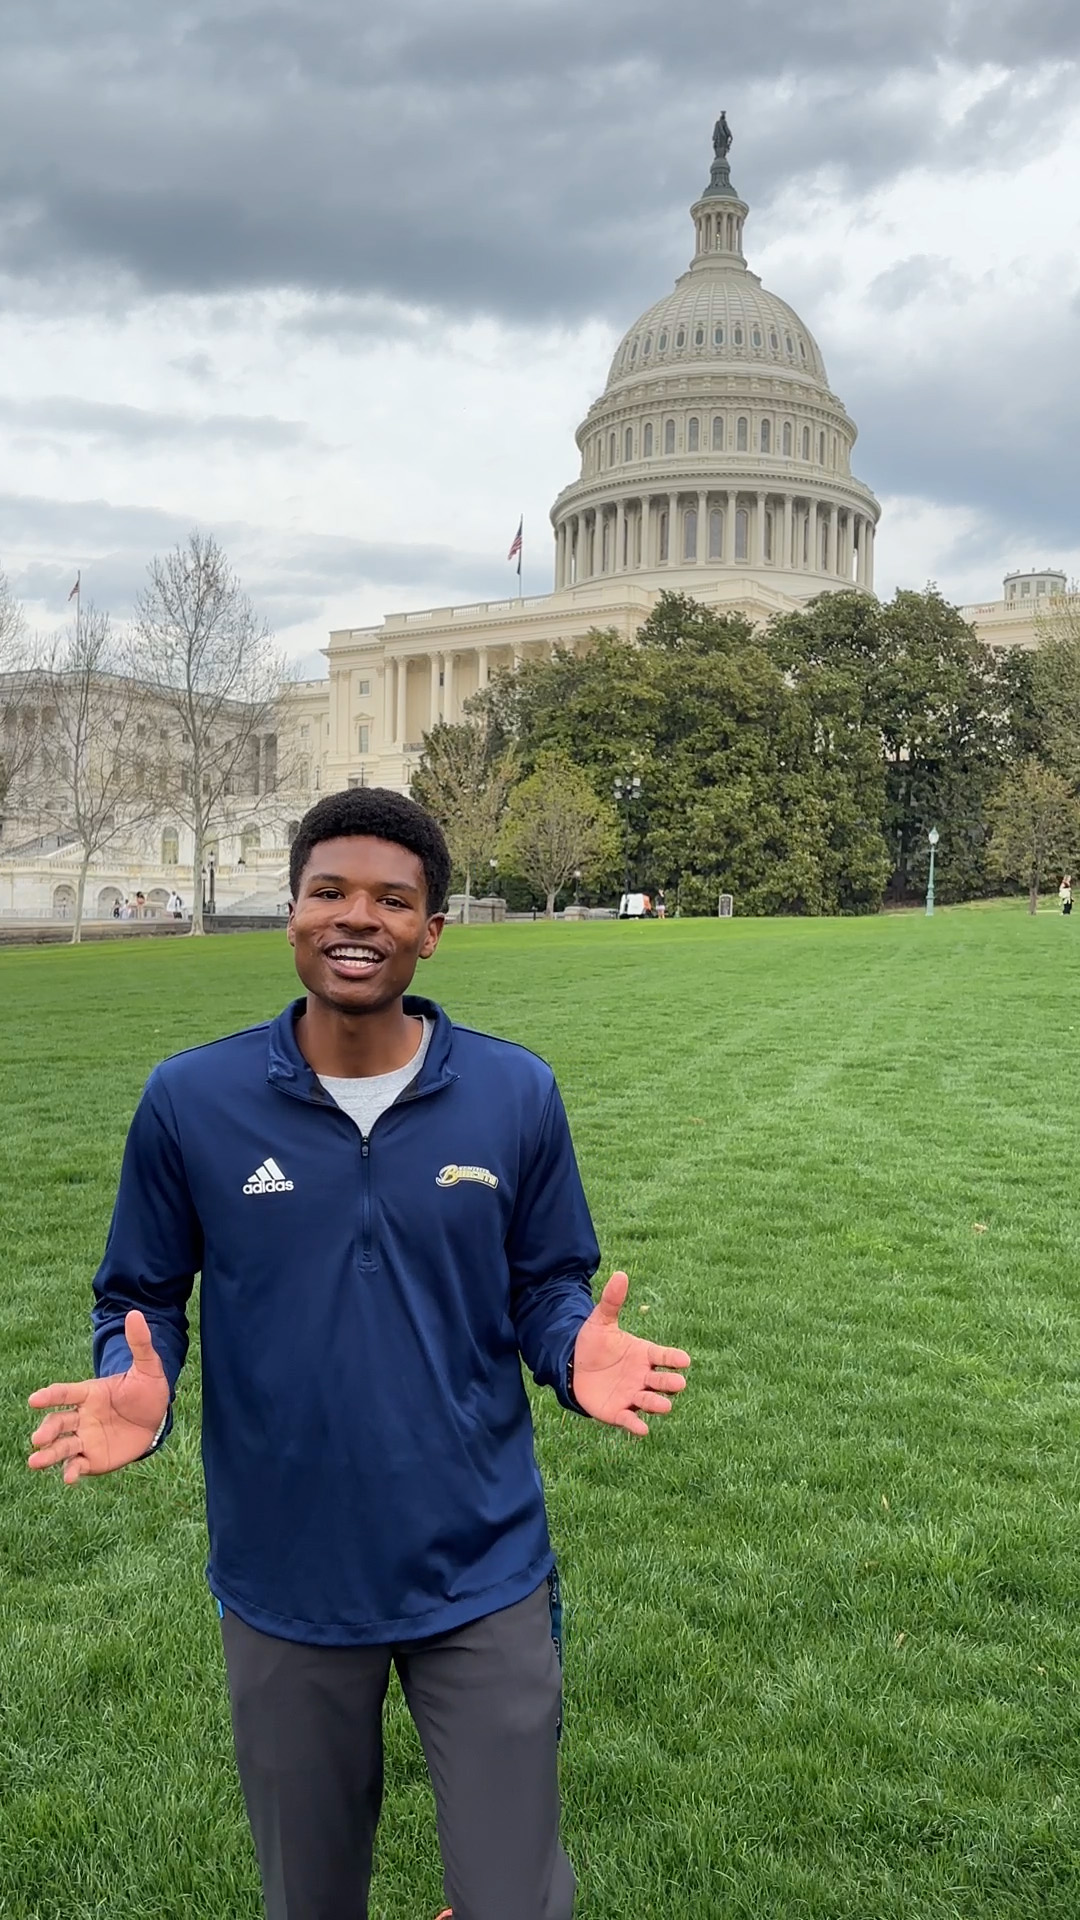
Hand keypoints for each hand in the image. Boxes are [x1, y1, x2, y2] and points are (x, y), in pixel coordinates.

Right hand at [27, 1311, 169, 1485]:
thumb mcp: (148, 1367)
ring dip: (48, 1454)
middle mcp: (81, 1416)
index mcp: (89, 1392)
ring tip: (35, 1461)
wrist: (157, 1419)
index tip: (34, 1400)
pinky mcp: (92, 1458)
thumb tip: (135, 1314)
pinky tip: (69, 1477)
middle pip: (58, 1422)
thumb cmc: (147, 1391)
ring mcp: (85, 1438)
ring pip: (61, 1446)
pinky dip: (71, 1471)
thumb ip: (139, 1344)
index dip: (50, 1395)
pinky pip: (77, 1464)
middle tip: (37, 1439)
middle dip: (46, 1430)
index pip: (65, 1392)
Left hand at [572, 1272, 689, 1435]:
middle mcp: (643, 1377)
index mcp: (644, 1354)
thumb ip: (611, 1301)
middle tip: (677, 1383)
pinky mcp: (618, 1412)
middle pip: (663, 1381)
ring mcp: (632, 1395)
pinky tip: (642, 1430)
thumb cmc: (593, 1344)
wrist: (573, 1366)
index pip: (665, 1356)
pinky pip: (630, 1420)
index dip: (675, 1359)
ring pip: (651, 1402)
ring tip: (663, 1405)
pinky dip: (636, 1425)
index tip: (685, 1360)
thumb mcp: (600, 1321)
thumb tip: (620, 1273)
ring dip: (658, 1404)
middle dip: (671, 1383)